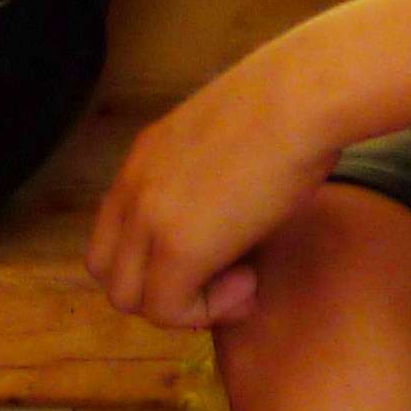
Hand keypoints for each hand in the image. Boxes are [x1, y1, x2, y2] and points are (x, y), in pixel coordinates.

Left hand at [89, 49, 331, 328]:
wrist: (301, 99)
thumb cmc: (288, 109)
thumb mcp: (226, 143)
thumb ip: (205, 177)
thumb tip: (226, 213)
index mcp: (143, 159)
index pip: (112, 232)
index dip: (155, 259)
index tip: (213, 252)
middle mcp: (133, 186)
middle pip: (109, 270)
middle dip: (162, 290)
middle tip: (223, 277)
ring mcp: (149, 217)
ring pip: (129, 298)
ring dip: (184, 305)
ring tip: (243, 280)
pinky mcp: (178, 248)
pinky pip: (167, 311)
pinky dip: (208, 310)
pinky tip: (251, 280)